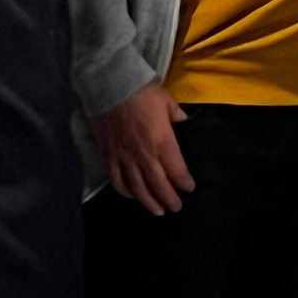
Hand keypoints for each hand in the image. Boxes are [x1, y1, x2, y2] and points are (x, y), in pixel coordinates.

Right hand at [91, 83, 194, 216]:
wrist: (110, 87)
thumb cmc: (141, 92)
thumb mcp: (166, 101)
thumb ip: (176, 115)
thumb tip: (183, 121)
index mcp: (162, 142)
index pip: (177, 170)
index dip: (184, 182)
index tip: (189, 188)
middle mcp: (144, 155)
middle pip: (158, 185)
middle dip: (169, 199)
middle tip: (175, 208)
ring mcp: (124, 157)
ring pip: (137, 188)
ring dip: (149, 202)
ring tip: (157, 211)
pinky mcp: (109, 155)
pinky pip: (116, 179)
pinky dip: (124, 191)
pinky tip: (131, 196)